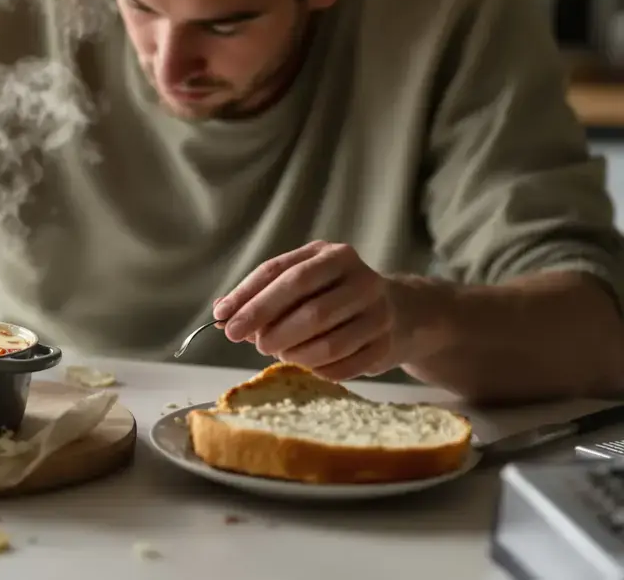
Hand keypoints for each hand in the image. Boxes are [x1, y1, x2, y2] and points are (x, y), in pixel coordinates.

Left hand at [211, 241, 399, 380]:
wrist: (403, 312)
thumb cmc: (336, 295)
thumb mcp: (303, 282)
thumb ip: (262, 294)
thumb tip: (221, 314)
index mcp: (333, 256)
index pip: (282, 274)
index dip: (248, 298)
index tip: (222, 320)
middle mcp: (361, 280)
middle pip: (308, 309)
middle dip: (272, 329)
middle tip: (252, 342)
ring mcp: (379, 314)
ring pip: (327, 342)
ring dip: (293, 353)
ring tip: (279, 352)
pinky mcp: (386, 345)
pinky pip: (342, 366)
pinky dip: (316, 369)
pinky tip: (307, 363)